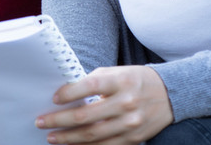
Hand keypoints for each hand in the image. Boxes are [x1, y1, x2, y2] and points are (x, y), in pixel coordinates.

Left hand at [36, 66, 173, 143]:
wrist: (169, 94)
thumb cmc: (133, 80)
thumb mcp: (114, 73)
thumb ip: (92, 81)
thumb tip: (65, 93)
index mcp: (120, 82)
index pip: (90, 87)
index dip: (69, 93)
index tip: (54, 99)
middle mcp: (126, 103)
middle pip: (87, 116)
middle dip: (59, 121)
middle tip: (41, 122)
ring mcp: (131, 123)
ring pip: (94, 135)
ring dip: (69, 138)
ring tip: (52, 137)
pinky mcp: (134, 138)